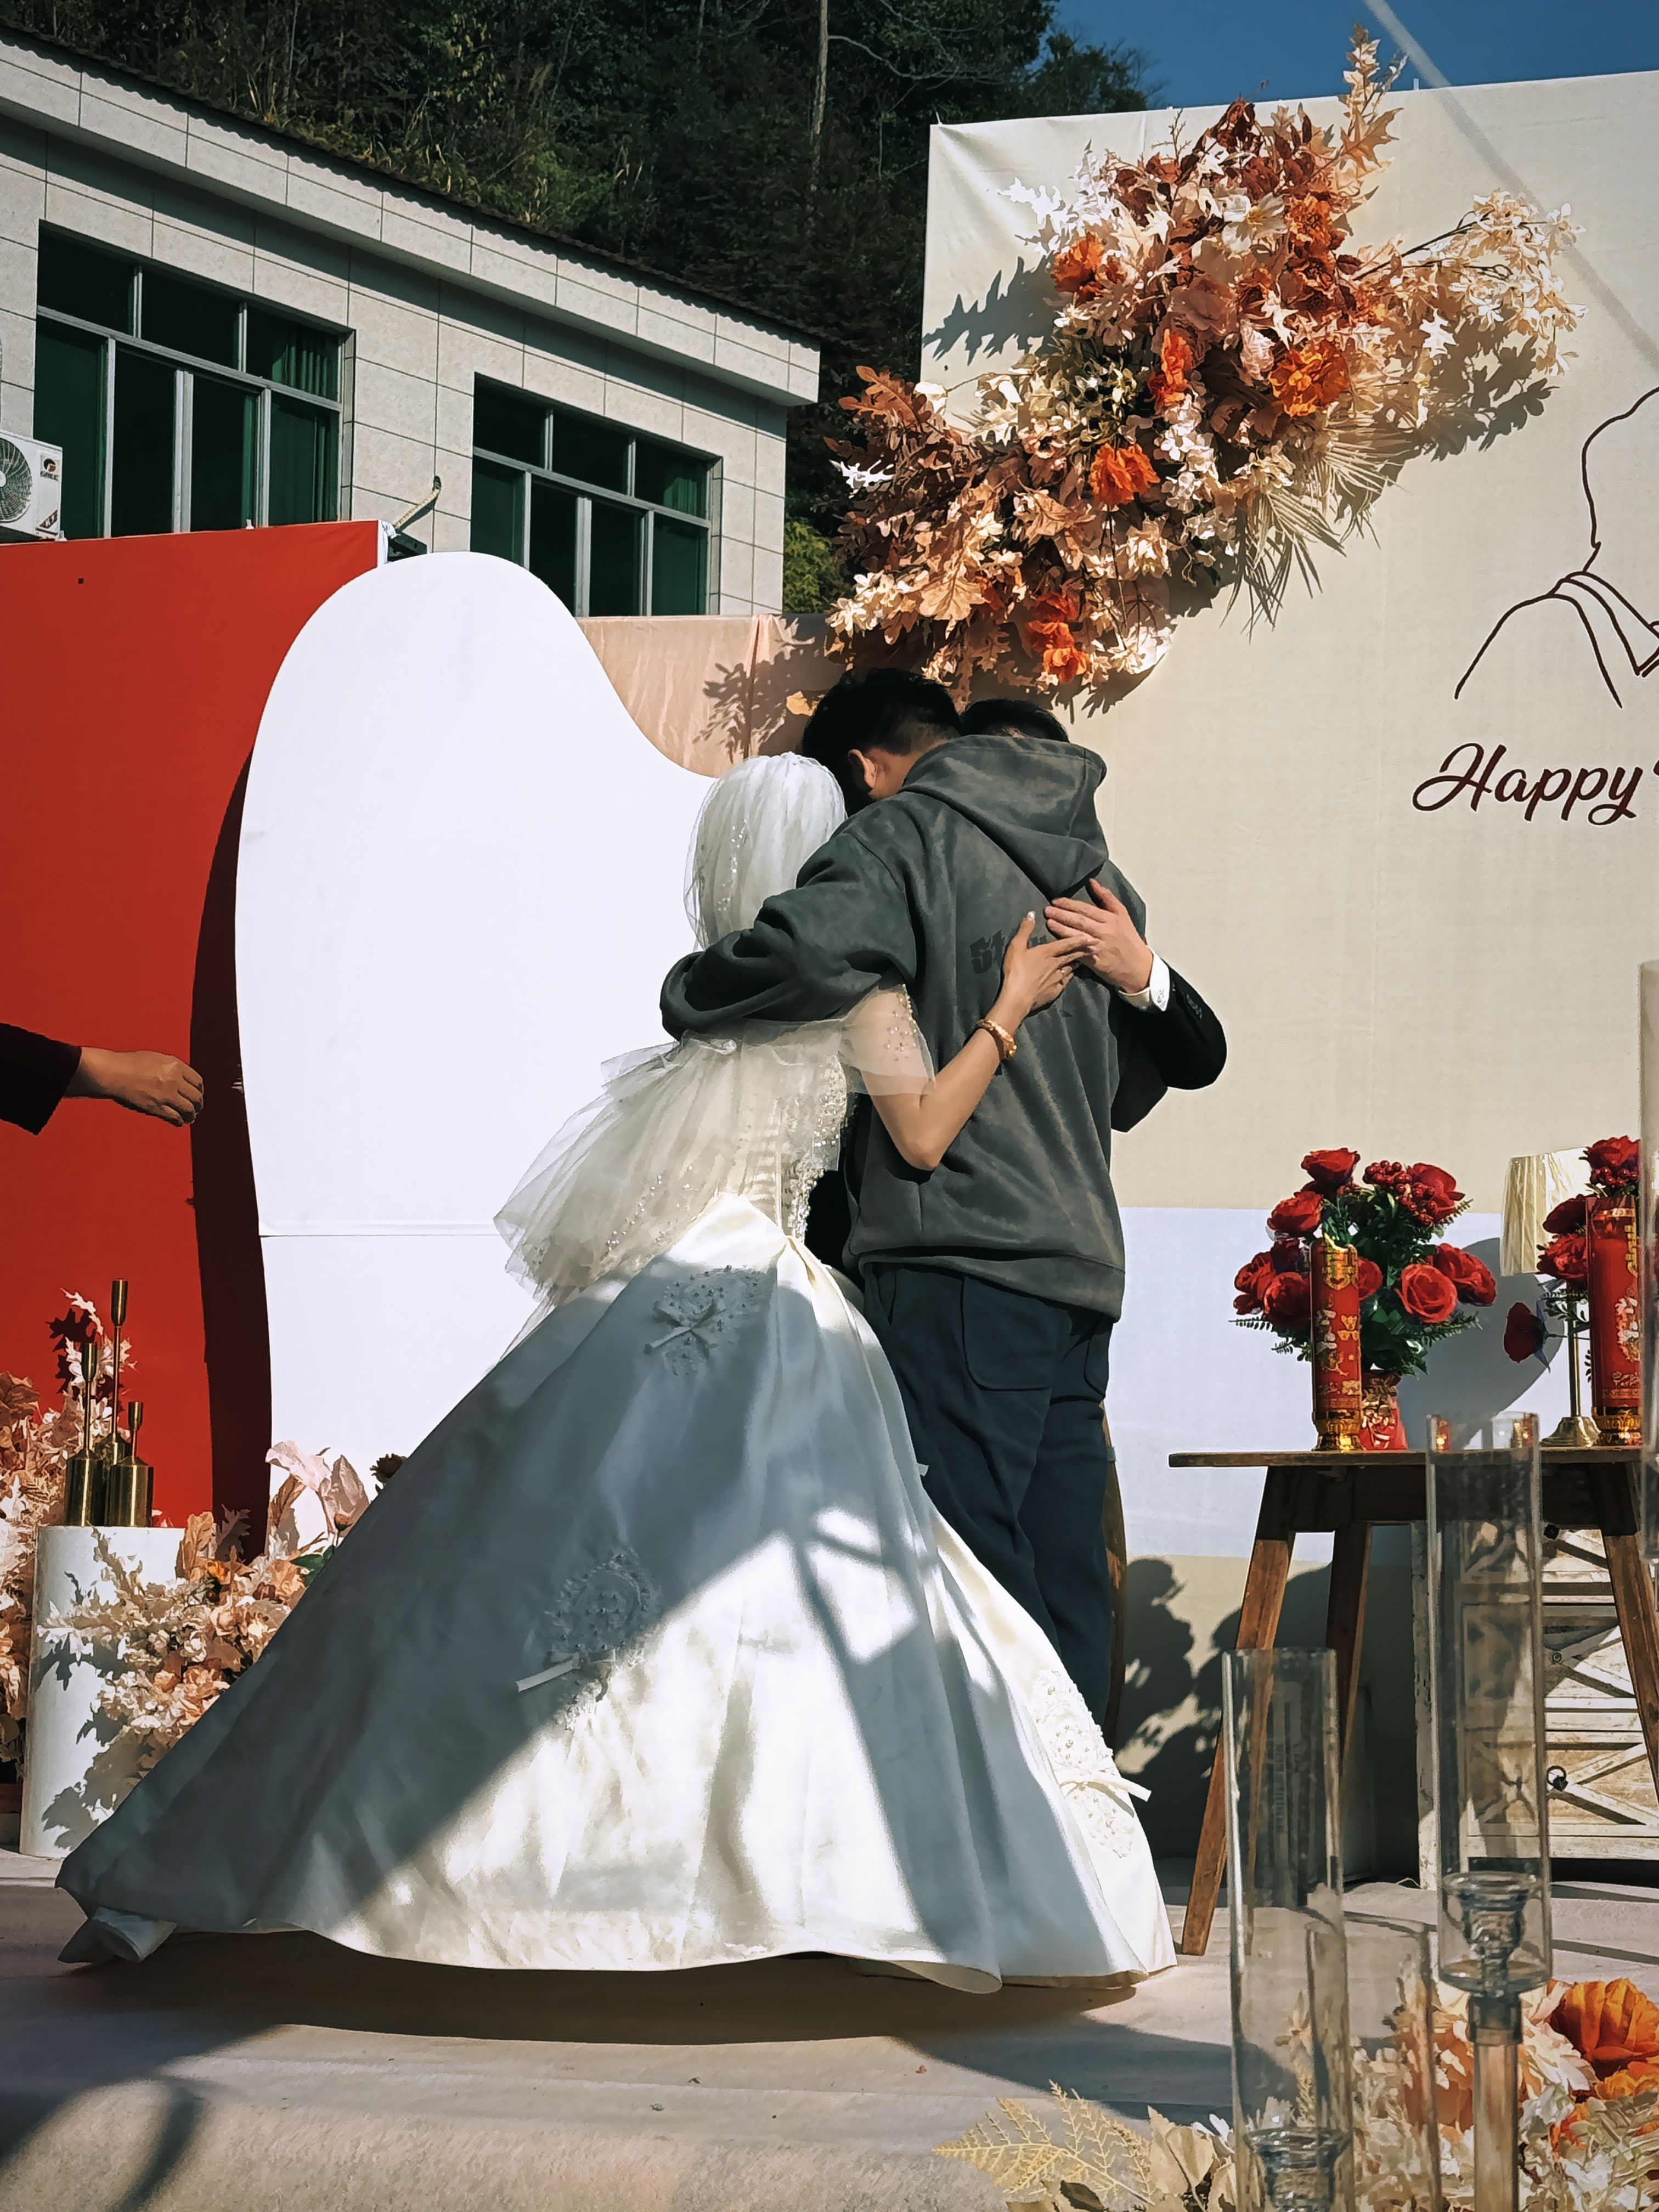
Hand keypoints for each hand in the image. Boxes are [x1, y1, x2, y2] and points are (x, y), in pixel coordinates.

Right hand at [70, 1047, 204, 1125]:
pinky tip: (179, 1122)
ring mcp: (165, 1094)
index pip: (198, 1081)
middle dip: (198, 1105)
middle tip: (196, 1109)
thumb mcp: (156, 1059)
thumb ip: (172, 1068)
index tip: (197, 1095)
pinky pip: (175, 1118)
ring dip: (191, 1115)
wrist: (111, 1072)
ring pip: (189, 1110)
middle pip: (196, 1097)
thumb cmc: (128, 1064)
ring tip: (189, 1118)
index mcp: (175, 1065)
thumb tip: (183, 1080)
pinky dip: (179, 1121)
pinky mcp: (155, 1107)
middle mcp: (173, 1080)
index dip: (199, 1091)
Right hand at [992, 914, 1083, 1026]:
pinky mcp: (1055, 991)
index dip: (1080, 939)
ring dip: (1079, 962)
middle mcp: (1056, 964)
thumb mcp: (1016, 947)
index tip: (1092, 937)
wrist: (1017, 999)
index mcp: (1048, 952)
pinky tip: (1070, 976)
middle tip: (1097, 946)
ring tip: (1086, 959)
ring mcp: (1057, 978)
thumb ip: (1025, 930)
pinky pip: (1065, 981)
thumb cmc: (1015, 971)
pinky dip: (1069, 976)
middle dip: (1086, 950)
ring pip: (1071, 968)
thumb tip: (1032, 913)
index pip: (1067, 943)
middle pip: (1073, 955)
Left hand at [1044, 879, 1153, 993]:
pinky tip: (1056, 942)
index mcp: (1110, 918)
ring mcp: (1099, 946)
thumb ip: (1106, 898)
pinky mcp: (1095, 961)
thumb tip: (1091, 882)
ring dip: (1061, 928)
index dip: (1069, 904)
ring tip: (1048, 922)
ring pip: (1077, 935)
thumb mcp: (1122, 914)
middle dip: (1061, 914)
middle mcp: (1104, 931)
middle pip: (1079, 920)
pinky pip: (1078, 951)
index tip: (1056, 900)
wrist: (1138, 966)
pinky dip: (1067, 946)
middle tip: (1047, 910)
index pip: (1086, 909)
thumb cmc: (1128, 939)